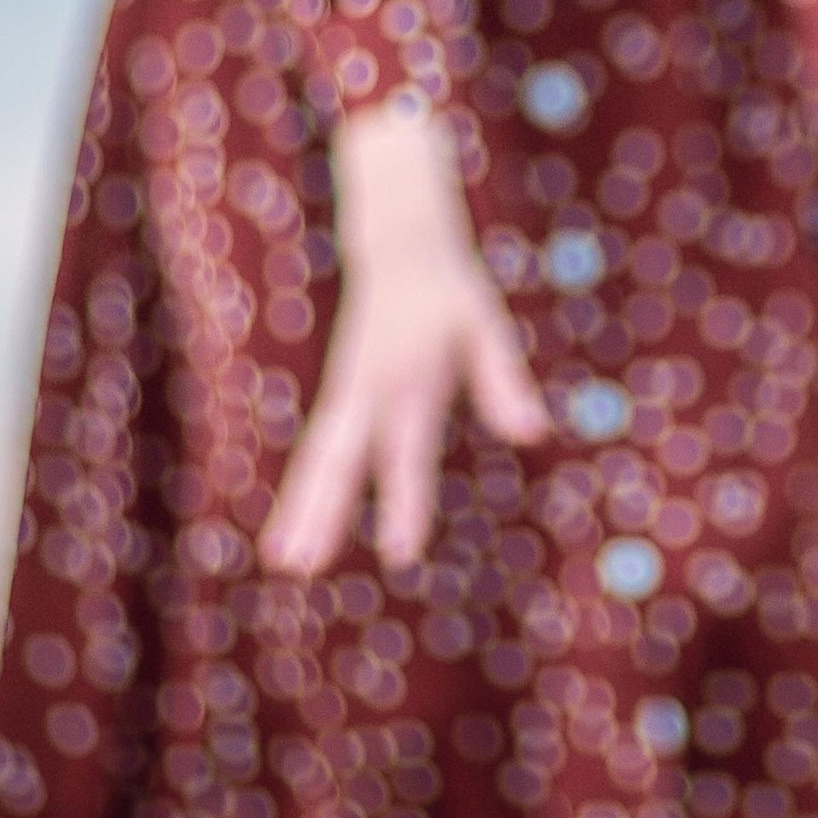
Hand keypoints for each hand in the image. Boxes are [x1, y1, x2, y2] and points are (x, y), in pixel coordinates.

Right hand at [259, 114, 551, 575]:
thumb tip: (534, 433)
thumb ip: (504, 381)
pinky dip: (302, 492)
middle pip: (337, 464)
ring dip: (299, 512)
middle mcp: (367, 394)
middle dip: (319, 516)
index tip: (401, 556)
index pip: (406, 456)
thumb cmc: (452, 293)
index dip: (404, 504)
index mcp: (406, 382)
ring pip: (318, 462)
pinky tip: (293, 533)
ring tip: (283, 565)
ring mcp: (347, 396)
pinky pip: (319, 453)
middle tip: (300, 568)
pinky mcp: (341, 399)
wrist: (400, 249)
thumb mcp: (486, 329)